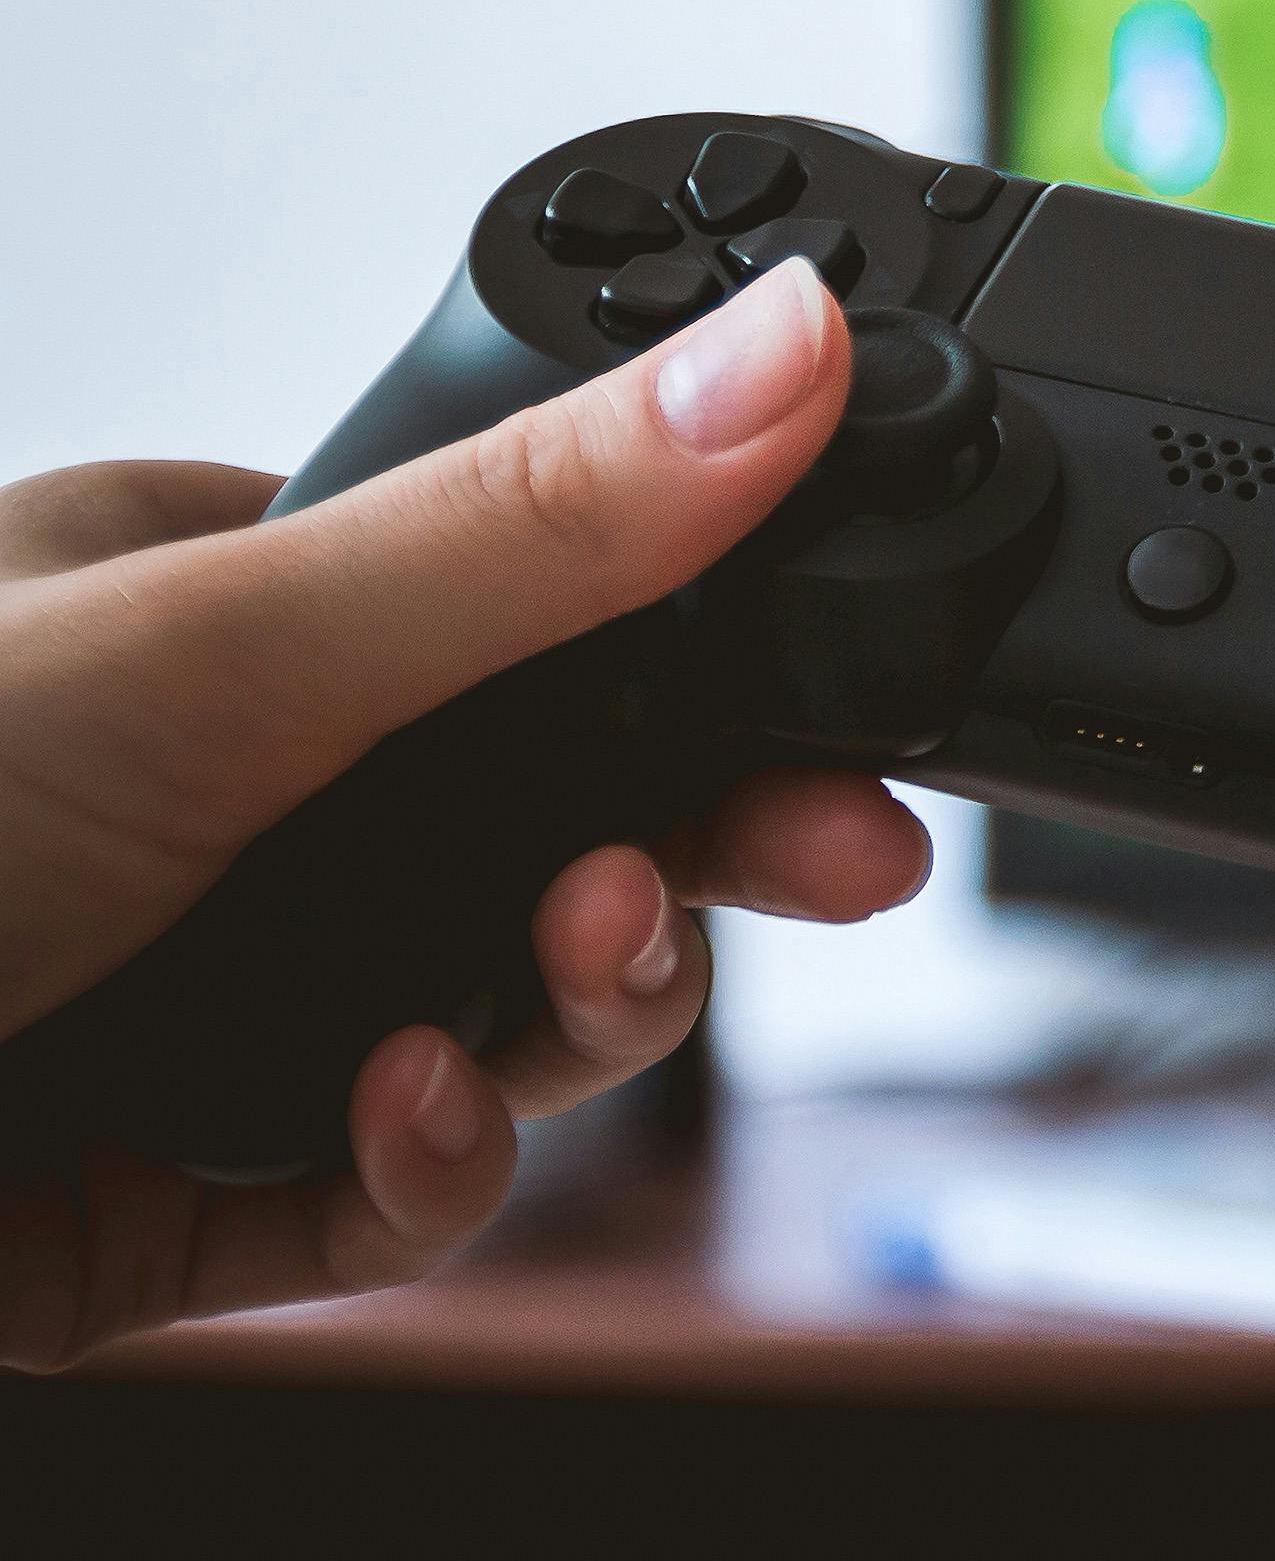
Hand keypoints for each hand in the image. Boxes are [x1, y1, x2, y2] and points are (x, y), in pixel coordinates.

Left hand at [0, 259, 932, 1364]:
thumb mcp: (220, 645)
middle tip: (822, 870)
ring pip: (479, 1025)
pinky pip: (364, 1198)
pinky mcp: (143, 1207)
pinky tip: (400, 1119)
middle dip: (677, 865)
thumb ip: (531, 530)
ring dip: (561, 1019)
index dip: (701, 678)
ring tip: (557, 987)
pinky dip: (420, 1169)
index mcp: (201, 613)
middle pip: (536, 836)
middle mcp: (199, 807)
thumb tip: (783, 353)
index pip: (526, 630)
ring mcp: (175, 1006)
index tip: (844, 725)